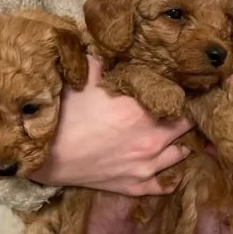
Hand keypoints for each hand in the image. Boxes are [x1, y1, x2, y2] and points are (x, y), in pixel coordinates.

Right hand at [30, 56, 192, 195]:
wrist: (47, 156)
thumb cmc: (66, 115)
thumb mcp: (85, 77)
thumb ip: (104, 61)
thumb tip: (112, 47)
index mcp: (143, 109)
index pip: (178, 97)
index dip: (179, 91)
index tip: (177, 87)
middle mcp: (152, 138)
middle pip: (185, 124)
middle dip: (182, 115)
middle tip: (179, 109)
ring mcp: (146, 166)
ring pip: (180, 153)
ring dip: (180, 143)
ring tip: (177, 136)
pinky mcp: (134, 186)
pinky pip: (163, 185)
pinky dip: (169, 177)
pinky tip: (170, 170)